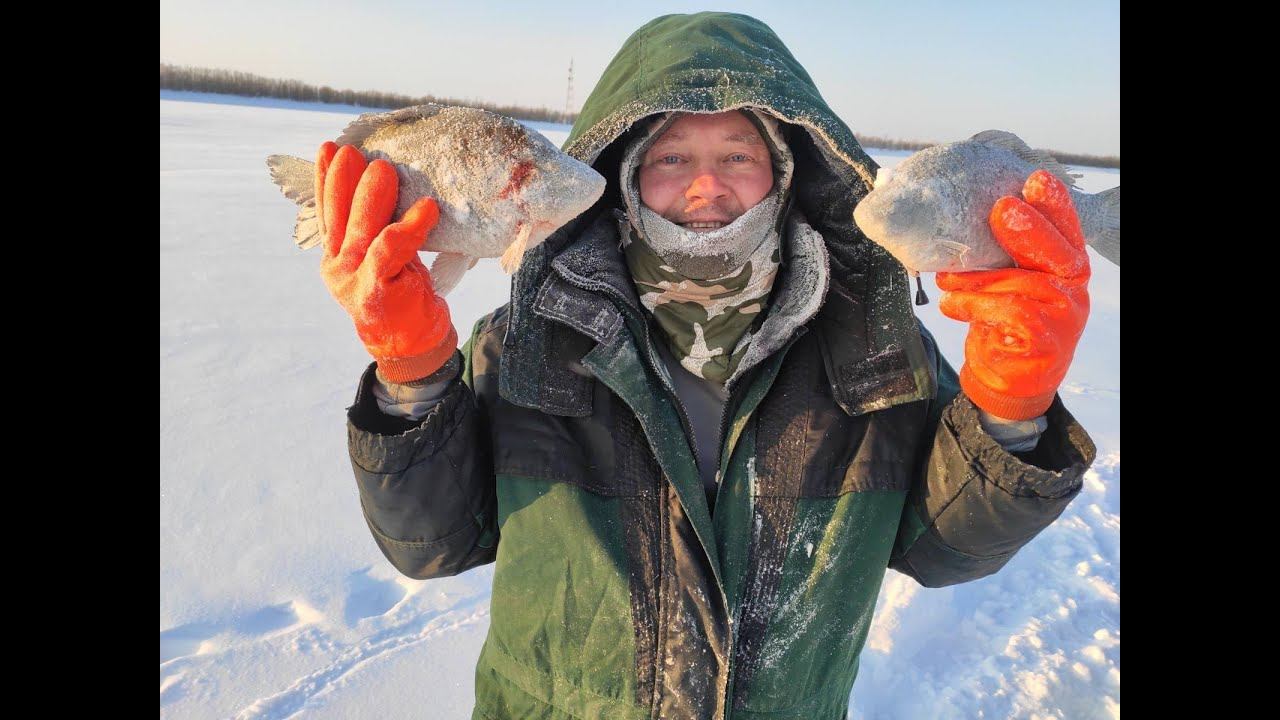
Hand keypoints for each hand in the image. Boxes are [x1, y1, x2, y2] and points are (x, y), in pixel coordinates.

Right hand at [315, 142, 456, 382]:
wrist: (412, 344)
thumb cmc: (402, 293)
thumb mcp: (386, 256)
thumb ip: (377, 229)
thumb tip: (388, 181)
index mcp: (336, 257)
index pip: (328, 213)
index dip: (325, 180)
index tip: (329, 148)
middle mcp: (337, 268)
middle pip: (337, 217)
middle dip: (343, 181)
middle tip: (355, 152)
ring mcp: (353, 281)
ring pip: (361, 231)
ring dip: (371, 197)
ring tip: (383, 169)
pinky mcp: (375, 291)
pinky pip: (391, 250)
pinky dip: (409, 226)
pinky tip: (427, 208)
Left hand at [936, 169, 1089, 419]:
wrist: (1007, 381)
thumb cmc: (1004, 323)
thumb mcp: (1005, 283)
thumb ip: (1000, 255)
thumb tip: (956, 220)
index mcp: (1065, 267)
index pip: (1066, 231)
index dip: (1055, 206)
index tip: (1036, 179)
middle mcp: (1072, 289)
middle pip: (1055, 253)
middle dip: (1028, 229)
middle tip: (1002, 208)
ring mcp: (1064, 316)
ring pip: (1019, 285)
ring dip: (975, 281)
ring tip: (948, 280)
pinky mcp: (1046, 341)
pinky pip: (1007, 313)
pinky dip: (973, 306)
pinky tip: (952, 308)